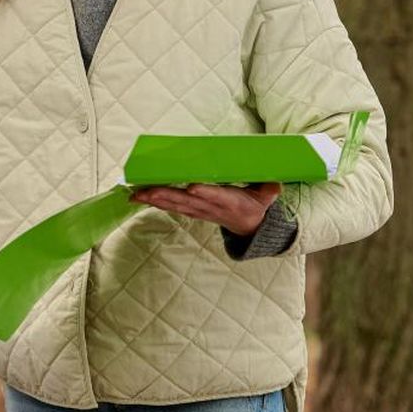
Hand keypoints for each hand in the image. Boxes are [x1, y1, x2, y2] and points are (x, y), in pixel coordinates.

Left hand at [131, 183, 281, 235]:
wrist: (249, 227)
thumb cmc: (256, 205)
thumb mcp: (267, 196)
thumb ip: (269, 189)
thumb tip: (275, 183)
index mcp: (231, 202)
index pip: (217, 197)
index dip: (205, 193)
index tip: (192, 188)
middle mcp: (212, 208)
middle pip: (187, 202)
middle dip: (167, 196)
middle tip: (147, 190)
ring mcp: (200, 211)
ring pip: (176, 204)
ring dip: (155, 199)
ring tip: (136, 194)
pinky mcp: (193, 211)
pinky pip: (173, 206)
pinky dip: (156, 201)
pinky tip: (139, 197)